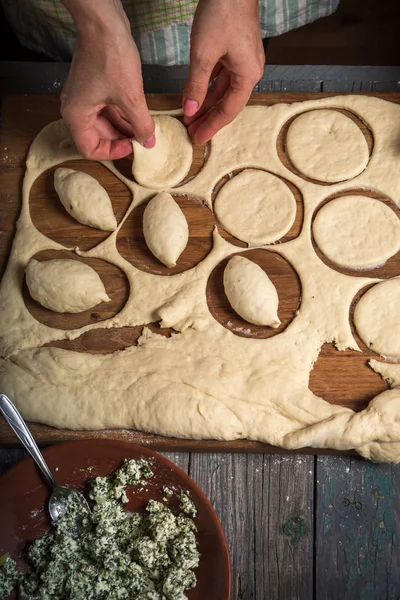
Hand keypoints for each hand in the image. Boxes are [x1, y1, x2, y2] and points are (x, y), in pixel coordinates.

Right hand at [61, 1, 154, 159]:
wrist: (103, 22)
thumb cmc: (110, 56)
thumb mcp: (131, 97)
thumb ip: (141, 124)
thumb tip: (149, 142)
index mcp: (76, 115)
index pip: (90, 149)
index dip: (112, 152)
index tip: (132, 146)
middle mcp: (76, 108)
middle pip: (98, 137)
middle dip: (121, 139)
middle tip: (143, 138)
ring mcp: (84, 97)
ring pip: (104, 123)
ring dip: (124, 128)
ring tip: (145, 127)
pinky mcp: (93, 87)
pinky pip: (107, 109)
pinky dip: (122, 115)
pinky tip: (139, 115)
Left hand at [183, 0, 263, 143]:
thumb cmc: (222, 14)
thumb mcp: (203, 54)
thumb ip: (196, 85)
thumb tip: (190, 110)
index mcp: (248, 75)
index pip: (229, 110)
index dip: (212, 126)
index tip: (198, 138)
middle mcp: (249, 71)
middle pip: (227, 103)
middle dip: (208, 117)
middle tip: (191, 132)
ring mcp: (243, 60)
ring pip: (223, 90)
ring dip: (207, 103)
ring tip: (191, 116)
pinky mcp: (235, 50)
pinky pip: (222, 76)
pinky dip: (209, 87)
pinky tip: (196, 95)